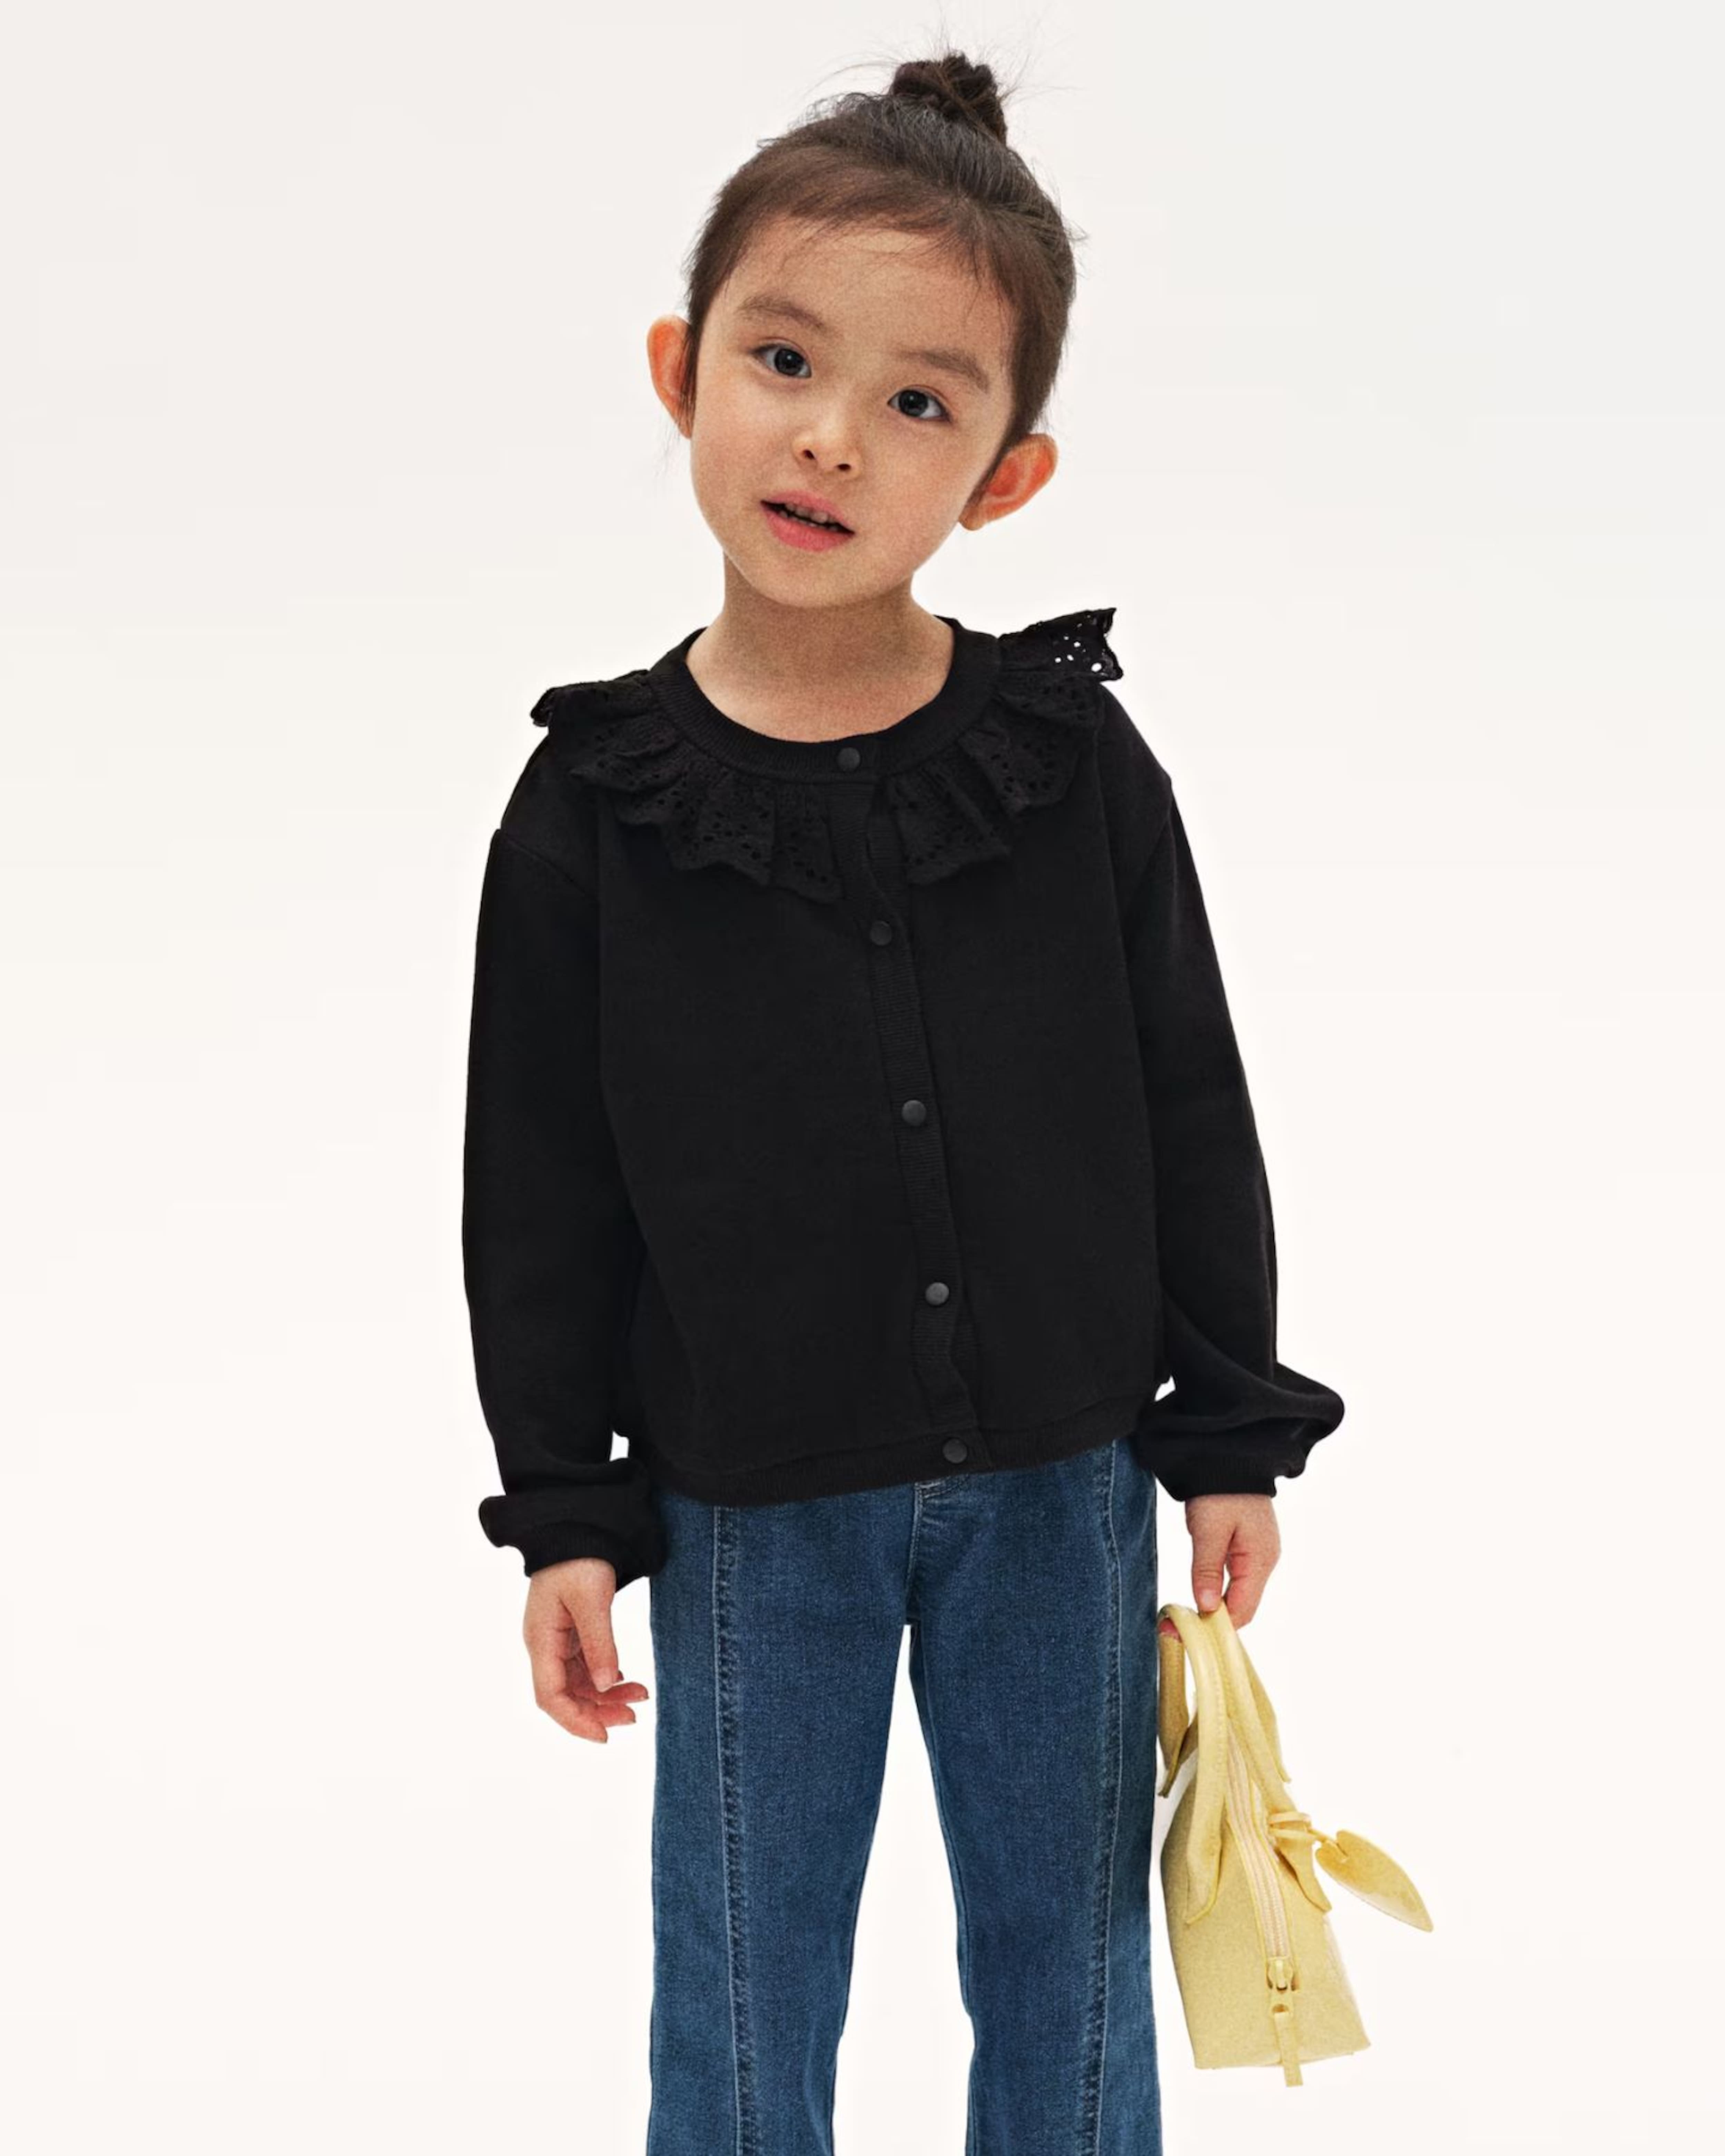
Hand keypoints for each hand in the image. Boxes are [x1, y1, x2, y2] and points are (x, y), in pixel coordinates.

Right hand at [523, 1558, 651, 1742]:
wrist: (578, 1526)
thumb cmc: (579, 1558)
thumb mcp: (592, 1599)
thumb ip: (599, 1643)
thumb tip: (606, 1685)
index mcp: (540, 1639)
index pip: (549, 1696)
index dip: (575, 1721)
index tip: (605, 1736)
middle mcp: (544, 1645)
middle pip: (564, 1695)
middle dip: (597, 1711)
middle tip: (634, 1716)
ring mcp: (556, 1640)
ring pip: (577, 1684)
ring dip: (605, 1696)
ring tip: (640, 1696)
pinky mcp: (570, 1633)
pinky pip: (584, 1667)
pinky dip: (605, 1678)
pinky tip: (625, 1679)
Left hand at [1161, 1492, 1280, 1633]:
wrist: (1227, 1458)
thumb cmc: (1219, 1490)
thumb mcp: (1208, 1529)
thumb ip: (1207, 1569)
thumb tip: (1208, 1608)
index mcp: (1260, 1559)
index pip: (1243, 1609)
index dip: (1217, 1626)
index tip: (1185, 1633)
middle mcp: (1264, 1561)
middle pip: (1242, 1606)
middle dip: (1213, 1619)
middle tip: (1175, 1627)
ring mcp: (1258, 1554)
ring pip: (1238, 1593)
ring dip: (1214, 1605)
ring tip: (1182, 1615)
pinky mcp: (1247, 1547)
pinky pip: (1235, 1578)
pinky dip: (1218, 1589)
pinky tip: (1200, 1592)